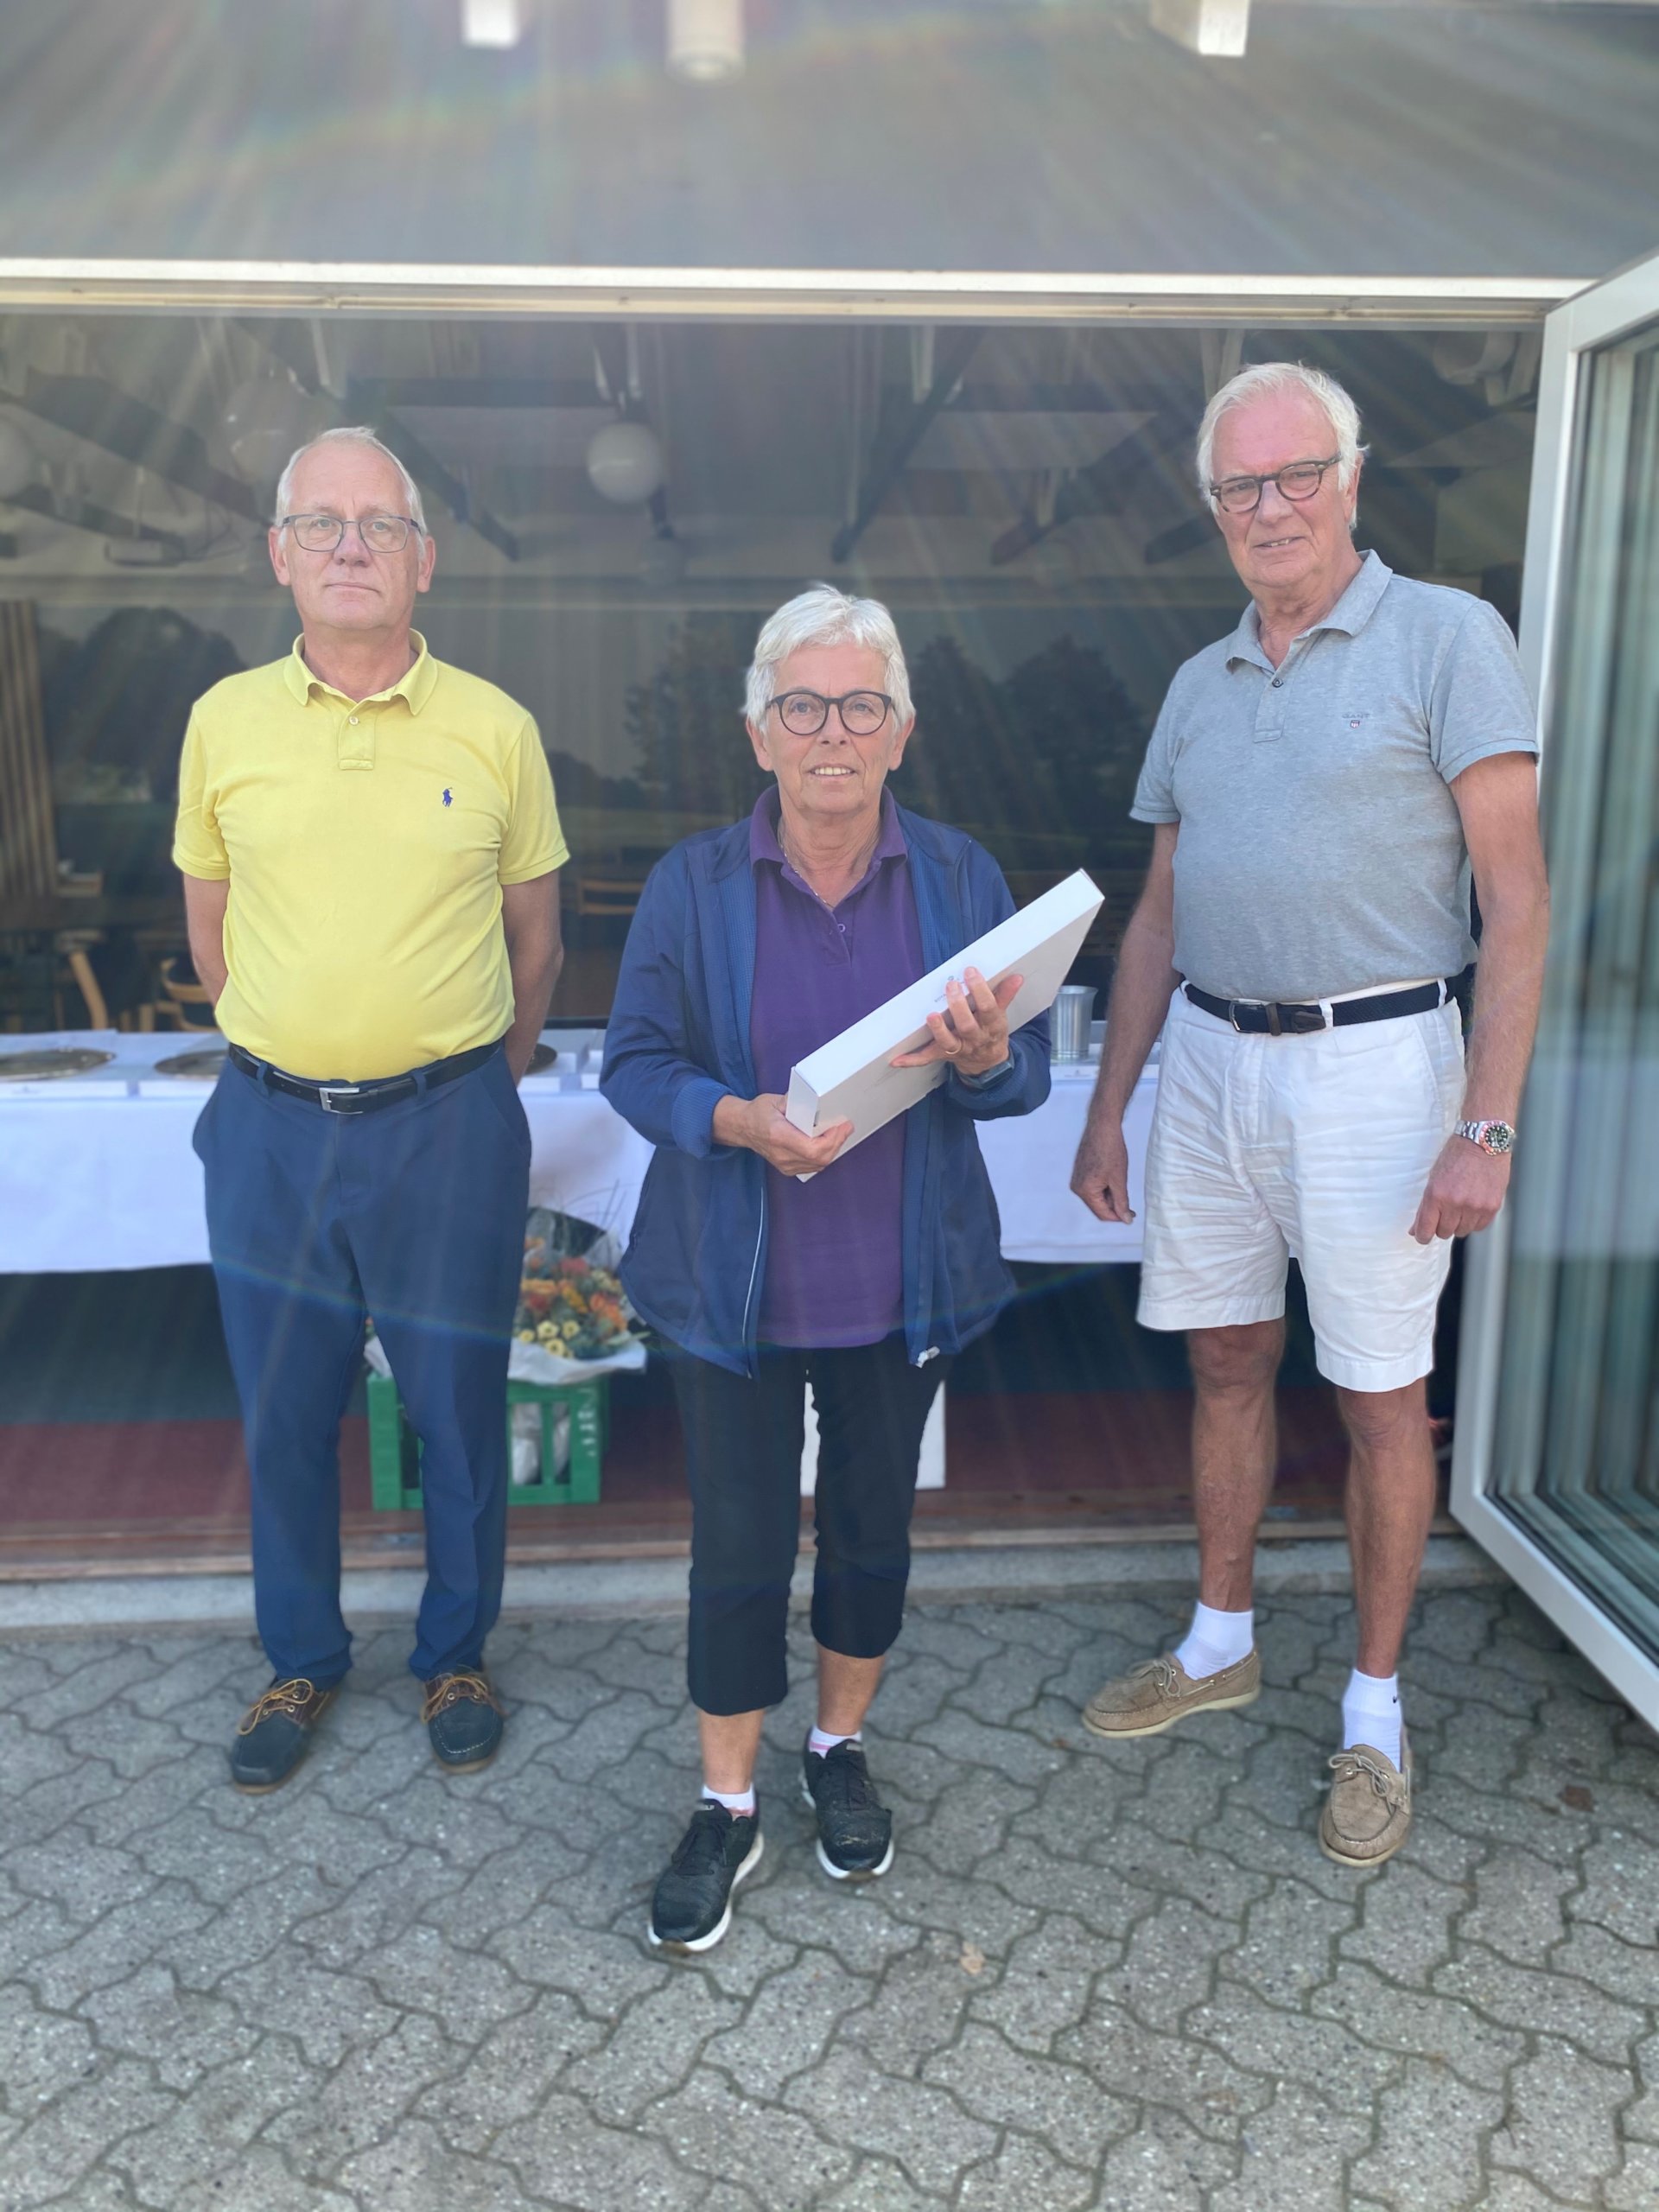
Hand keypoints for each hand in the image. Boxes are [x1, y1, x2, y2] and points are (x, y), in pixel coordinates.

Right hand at [715, 1092, 853, 1176]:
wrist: (742, 1127)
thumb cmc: (757, 1113)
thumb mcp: (775, 1100)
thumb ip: (795, 1101)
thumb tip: (815, 1099)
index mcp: (778, 1136)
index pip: (812, 1148)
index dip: (832, 1140)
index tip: (841, 1127)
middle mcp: (782, 1154)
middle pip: (819, 1159)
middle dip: (837, 1143)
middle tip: (845, 1128)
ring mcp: (784, 1164)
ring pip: (819, 1165)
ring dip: (833, 1150)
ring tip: (839, 1134)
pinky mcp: (787, 1168)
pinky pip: (813, 1167)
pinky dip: (824, 1156)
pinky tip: (828, 1144)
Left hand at [891, 968, 1021, 1077]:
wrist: (988, 1063)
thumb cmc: (991, 1032)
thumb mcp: (1001, 1014)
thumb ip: (1004, 995)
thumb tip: (1016, 977)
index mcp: (992, 1026)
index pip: (988, 1007)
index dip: (980, 990)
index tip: (970, 972)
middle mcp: (975, 1039)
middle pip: (967, 1025)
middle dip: (959, 1007)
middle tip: (950, 986)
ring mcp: (959, 1049)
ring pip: (948, 1042)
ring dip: (939, 1030)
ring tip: (931, 1016)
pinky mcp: (943, 1056)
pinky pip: (927, 1059)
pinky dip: (912, 1060)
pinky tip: (897, 1059)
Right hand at [1070, 1114, 1134, 1224]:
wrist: (1102, 1127)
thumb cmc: (1110, 1150)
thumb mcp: (1119, 1180)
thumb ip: (1122, 1202)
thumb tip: (1125, 1219)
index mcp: (1085, 1190)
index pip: (1102, 1214)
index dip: (1118, 1217)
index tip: (1131, 1216)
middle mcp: (1077, 1187)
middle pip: (1097, 1206)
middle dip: (1113, 1206)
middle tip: (1129, 1201)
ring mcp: (1076, 1179)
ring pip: (1095, 1197)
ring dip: (1109, 1196)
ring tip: (1120, 1183)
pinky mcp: (1079, 1172)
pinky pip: (1092, 1188)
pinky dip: (1104, 1188)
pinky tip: (1113, 1178)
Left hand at [1411, 1134, 1511, 1242]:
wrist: (1483, 1141)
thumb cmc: (1456, 1156)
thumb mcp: (1433, 1178)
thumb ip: (1424, 1206)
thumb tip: (1415, 1230)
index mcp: (1436, 1194)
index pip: (1426, 1229)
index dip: (1422, 1235)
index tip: (1423, 1235)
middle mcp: (1456, 1203)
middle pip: (1444, 1232)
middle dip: (1441, 1225)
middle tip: (1444, 1211)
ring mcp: (1475, 1206)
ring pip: (1462, 1231)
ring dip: (1459, 1223)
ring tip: (1460, 1205)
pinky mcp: (1492, 1207)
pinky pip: (1479, 1227)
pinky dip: (1474, 1220)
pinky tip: (1473, 1206)